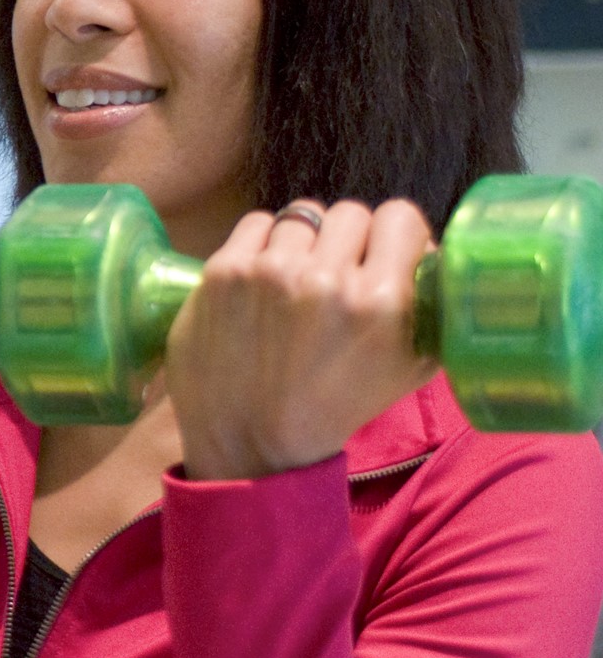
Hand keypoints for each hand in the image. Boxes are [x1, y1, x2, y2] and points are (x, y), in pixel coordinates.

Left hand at [166, 198, 437, 480]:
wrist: (250, 444)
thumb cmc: (333, 408)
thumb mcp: (410, 367)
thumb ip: (433, 305)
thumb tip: (434, 252)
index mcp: (381, 301)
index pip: (400, 216)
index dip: (395, 235)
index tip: (383, 254)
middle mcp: (326, 280)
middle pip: (350, 213)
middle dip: (348, 240)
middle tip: (337, 273)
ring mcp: (270, 272)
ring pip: (302, 215)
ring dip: (304, 242)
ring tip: (296, 281)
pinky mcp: (223, 272)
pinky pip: (256, 223)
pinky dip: (263, 243)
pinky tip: (264, 277)